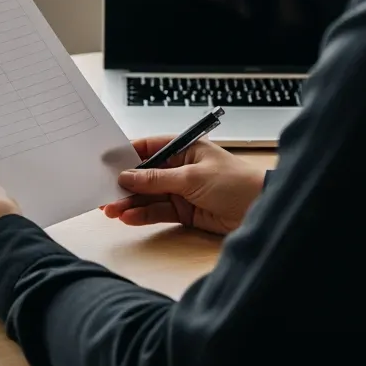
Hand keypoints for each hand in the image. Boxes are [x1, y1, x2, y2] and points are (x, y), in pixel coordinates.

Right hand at [102, 136, 264, 235]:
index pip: (149, 147)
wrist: (261, 210)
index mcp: (184, 148)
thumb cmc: (235, 182)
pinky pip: (158, 211)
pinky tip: (128, 217)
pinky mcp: (184, 211)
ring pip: (148, 195)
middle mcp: (180, 167)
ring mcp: (182, 190)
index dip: (127, 154)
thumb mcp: (191, 177)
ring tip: (111, 210)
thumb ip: (157, 179)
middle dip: (124, 184)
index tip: (106, 162)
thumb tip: (128, 176)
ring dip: (130, 203)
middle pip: (145, 175)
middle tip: (104, 192)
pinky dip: (143, 215)